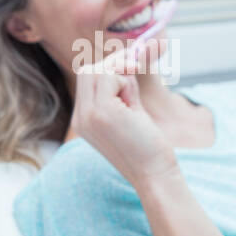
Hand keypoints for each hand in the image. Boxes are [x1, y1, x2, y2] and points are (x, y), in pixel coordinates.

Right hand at [68, 37, 175, 187]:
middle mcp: (80, 117)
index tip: (131, 69)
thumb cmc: (148, 147)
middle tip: (135, 74)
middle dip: (114, 66)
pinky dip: (127, 83)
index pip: (86, 79)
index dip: (109, 69)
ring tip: (133, 103)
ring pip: (98, 70)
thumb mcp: (130, 112)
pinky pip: (112, 76)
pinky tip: (135, 108)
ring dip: (122, 76)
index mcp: (84, 119)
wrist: (154, 175)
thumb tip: (126, 61)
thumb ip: (122, 89)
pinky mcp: (101, 112)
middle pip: (87, 70)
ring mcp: (88, 115)